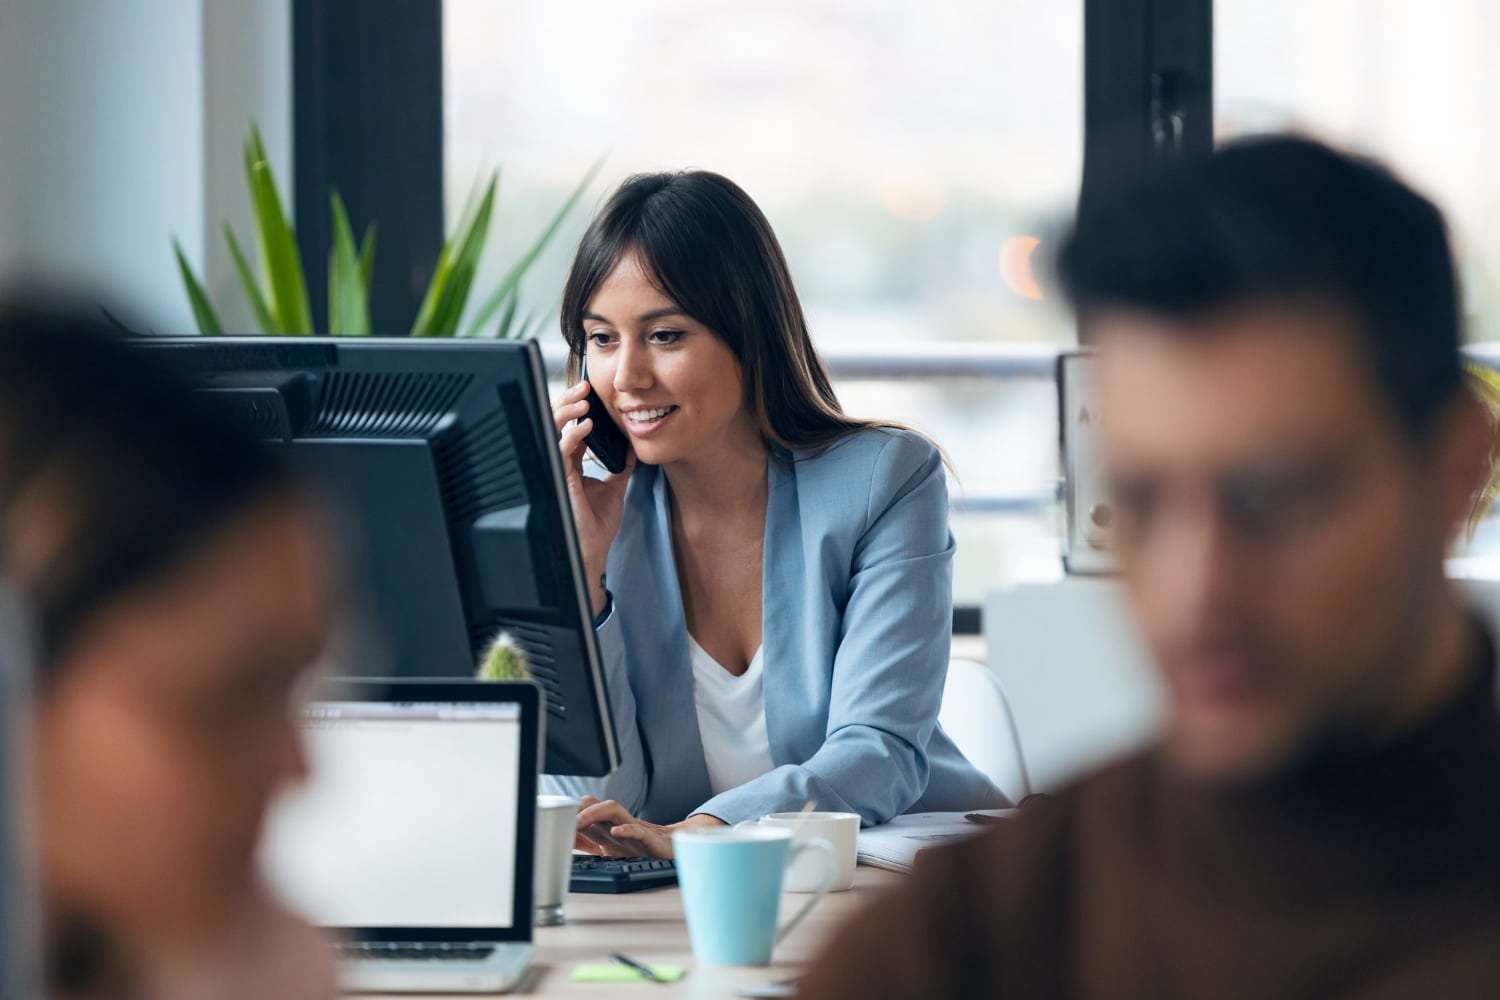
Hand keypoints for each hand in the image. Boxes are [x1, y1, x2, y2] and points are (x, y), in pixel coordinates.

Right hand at [552, 381, 635, 614]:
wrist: (592, 552)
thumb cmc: (596, 526)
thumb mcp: (614, 488)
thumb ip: (620, 466)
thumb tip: (632, 446)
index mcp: (570, 464)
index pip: (569, 428)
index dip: (578, 408)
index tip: (591, 393)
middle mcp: (561, 465)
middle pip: (554, 424)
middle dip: (567, 401)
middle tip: (584, 387)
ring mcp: (557, 472)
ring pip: (551, 432)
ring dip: (566, 411)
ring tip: (583, 399)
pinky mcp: (560, 481)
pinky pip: (560, 451)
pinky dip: (572, 435)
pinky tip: (586, 426)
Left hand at [573, 796, 725, 858]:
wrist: (671, 852)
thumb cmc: (638, 847)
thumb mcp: (607, 847)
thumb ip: (586, 842)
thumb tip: (563, 840)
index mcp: (606, 825)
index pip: (584, 809)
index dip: (567, 813)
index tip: (552, 823)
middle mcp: (617, 822)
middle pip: (594, 803)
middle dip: (577, 808)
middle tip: (561, 819)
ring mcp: (632, 827)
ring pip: (613, 808)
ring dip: (594, 812)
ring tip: (580, 822)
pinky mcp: (648, 838)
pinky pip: (637, 829)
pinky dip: (626, 829)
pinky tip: (615, 832)